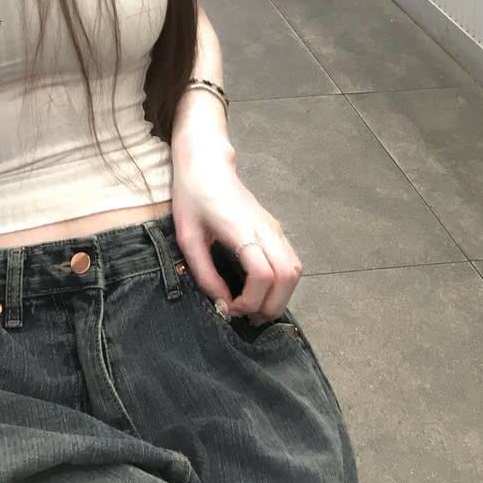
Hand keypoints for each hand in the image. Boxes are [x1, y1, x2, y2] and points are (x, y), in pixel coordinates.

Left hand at [172, 161, 301, 323]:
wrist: (206, 165)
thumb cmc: (193, 197)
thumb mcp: (188, 237)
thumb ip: (204, 273)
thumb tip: (222, 304)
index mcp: (241, 229)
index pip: (263, 275)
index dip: (250, 301)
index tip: (230, 309)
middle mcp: (265, 228)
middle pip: (288, 276)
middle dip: (272, 305)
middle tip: (248, 318)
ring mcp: (274, 227)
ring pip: (295, 270)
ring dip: (281, 296)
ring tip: (256, 308)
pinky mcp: (275, 228)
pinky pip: (291, 261)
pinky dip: (283, 283)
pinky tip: (262, 290)